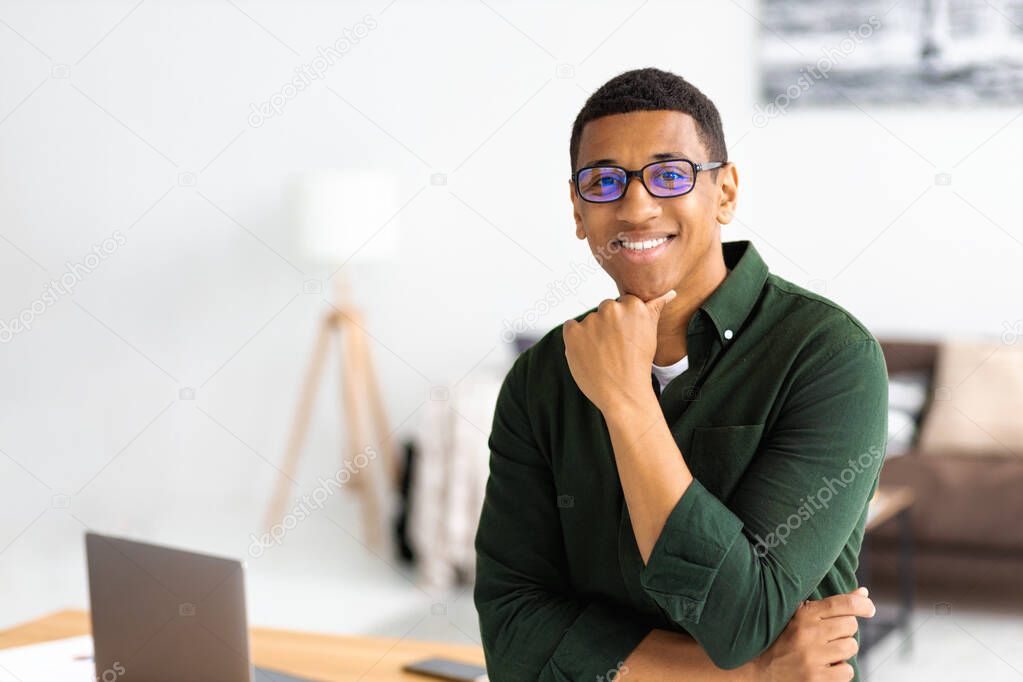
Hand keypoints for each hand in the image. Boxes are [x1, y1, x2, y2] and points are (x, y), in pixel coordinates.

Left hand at [562, 290, 676, 414]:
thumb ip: (655, 308)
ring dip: (592, 334)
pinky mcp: (573, 331)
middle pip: (605, 309)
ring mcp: (591, 320)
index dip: (623, 323)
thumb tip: (669, 292)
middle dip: (607, 325)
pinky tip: (587, 353)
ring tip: (602, 355)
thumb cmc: (638, 365)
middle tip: (615, 348)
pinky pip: (570, 327)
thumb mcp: (651, 334)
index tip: (626, 338)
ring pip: (589, 320)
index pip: (622, 303)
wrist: (623, 393)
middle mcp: (612, 308)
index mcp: (633, 305)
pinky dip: (575, 338)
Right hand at [752, 586, 875, 681]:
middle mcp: (807, 634)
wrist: (759, 671)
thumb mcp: (800, 617)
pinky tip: (825, 667)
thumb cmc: (783, 639)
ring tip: (827, 651)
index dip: (862, 604)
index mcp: (802, 615)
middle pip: (850, 625)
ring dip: (844, 650)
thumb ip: (831, 605)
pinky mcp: (815, 679)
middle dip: (845, 630)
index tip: (869, 608)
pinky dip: (840, 670)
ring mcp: (811, 657)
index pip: (841, 603)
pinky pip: (847, 670)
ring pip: (850, 647)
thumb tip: (864, 592)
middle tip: (832, 635)